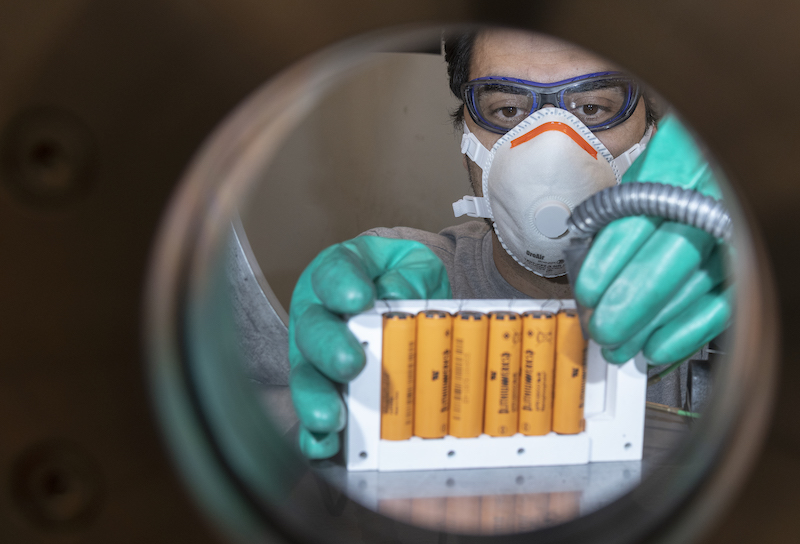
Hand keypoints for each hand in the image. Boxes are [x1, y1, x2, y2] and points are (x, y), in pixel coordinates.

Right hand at [288, 236, 450, 458]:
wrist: (403, 295)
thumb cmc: (402, 278)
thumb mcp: (415, 264)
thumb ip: (410, 275)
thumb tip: (399, 296)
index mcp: (335, 275)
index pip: (331, 273)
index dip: (341, 286)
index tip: (359, 299)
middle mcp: (317, 315)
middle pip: (312, 329)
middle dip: (330, 348)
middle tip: (351, 363)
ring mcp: (315, 357)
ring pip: (306, 376)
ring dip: (317, 397)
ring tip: (331, 415)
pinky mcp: (322, 392)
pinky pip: (312, 416)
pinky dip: (315, 434)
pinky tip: (324, 445)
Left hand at [574, 114, 732, 364]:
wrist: (726, 153)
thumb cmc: (682, 161)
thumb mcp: (647, 169)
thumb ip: (618, 210)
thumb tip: (583, 261)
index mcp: (675, 166)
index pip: (633, 221)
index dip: (607, 264)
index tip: (586, 292)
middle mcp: (710, 200)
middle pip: (662, 265)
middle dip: (624, 307)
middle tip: (599, 329)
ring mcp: (734, 234)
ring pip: (689, 291)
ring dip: (647, 327)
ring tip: (617, 346)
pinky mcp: (747, 262)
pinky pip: (721, 306)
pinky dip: (686, 333)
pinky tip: (657, 348)